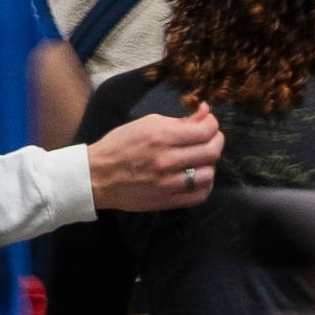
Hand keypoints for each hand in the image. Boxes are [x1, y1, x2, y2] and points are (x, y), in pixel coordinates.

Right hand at [87, 108, 222, 213]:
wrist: (97, 176)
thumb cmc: (119, 146)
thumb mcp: (146, 124)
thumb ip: (178, 120)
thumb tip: (205, 113)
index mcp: (160, 136)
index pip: (205, 130)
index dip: (213, 124)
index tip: (208, 123)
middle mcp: (166, 160)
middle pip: (212, 151)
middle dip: (217, 141)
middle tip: (210, 139)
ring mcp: (168, 183)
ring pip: (209, 174)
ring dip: (210, 164)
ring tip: (200, 159)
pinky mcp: (167, 201)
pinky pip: (200, 195)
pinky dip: (205, 185)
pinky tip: (197, 177)